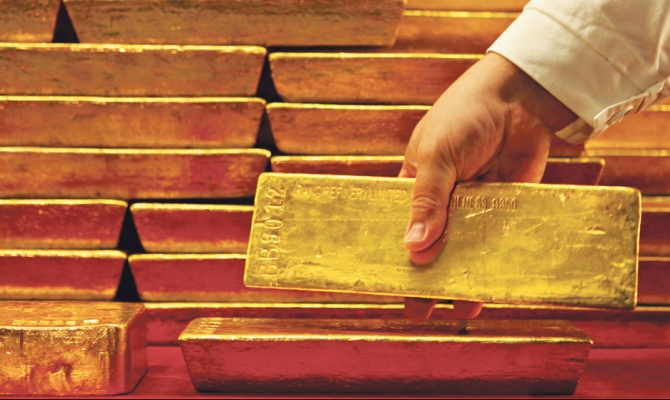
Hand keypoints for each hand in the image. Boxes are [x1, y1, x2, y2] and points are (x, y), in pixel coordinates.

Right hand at [399, 52, 577, 319]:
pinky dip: (493, 263)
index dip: (393, 254)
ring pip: (465, 248)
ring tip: (456, 308)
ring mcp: (474, 206)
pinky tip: (489, 287)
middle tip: (419, 311)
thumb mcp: (436, 155)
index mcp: (415, 185)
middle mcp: (443, 201)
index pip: (399, 226)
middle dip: (426, 275)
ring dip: (461, 275)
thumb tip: (414, 248)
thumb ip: (428, 201)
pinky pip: (496, 241)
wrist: (519, 97)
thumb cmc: (465, 116)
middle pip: (432, 244)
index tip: (387, 284)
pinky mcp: (505, 209)